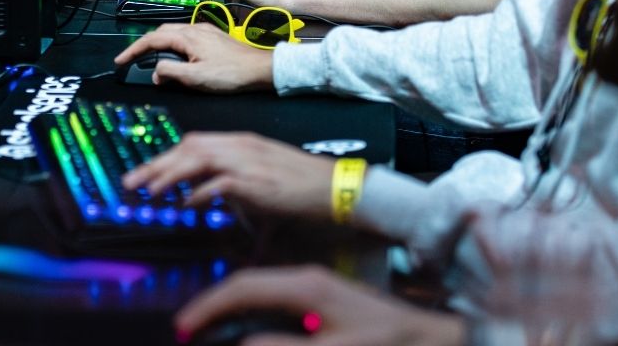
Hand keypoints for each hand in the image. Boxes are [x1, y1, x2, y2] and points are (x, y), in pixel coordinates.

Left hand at [123, 133, 333, 216]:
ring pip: (197, 159)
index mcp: (240, 142)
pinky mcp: (255, 181)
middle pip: (188, 147)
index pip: (194, 142)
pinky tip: (186, 205)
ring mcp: (247, 161)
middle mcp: (240, 146)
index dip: (166, 157)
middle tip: (131, 183)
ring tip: (148, 192)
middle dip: (156, 164)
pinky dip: (199, 193)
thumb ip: (231, 179)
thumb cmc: (300, 183)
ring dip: (168, 176)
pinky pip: (218, 184)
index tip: (146, 172)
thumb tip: (202, 194)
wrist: (332, 186)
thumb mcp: (260, 175)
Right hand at [175, 266, 466, 345]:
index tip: (184, 328)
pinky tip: (250, 331)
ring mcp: (317, 287)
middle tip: (188, 332)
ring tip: (211, 333)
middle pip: (247, 285)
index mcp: (306, 286)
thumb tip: (240, 345)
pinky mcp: (325, 300)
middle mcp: (308, 279)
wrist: (434, 340)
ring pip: (261, 291)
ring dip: (234, 310)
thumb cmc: (387, 344)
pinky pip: (278, 301)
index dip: (209, 307)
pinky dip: (255, 313)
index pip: (243, 287)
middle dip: (215, 307)